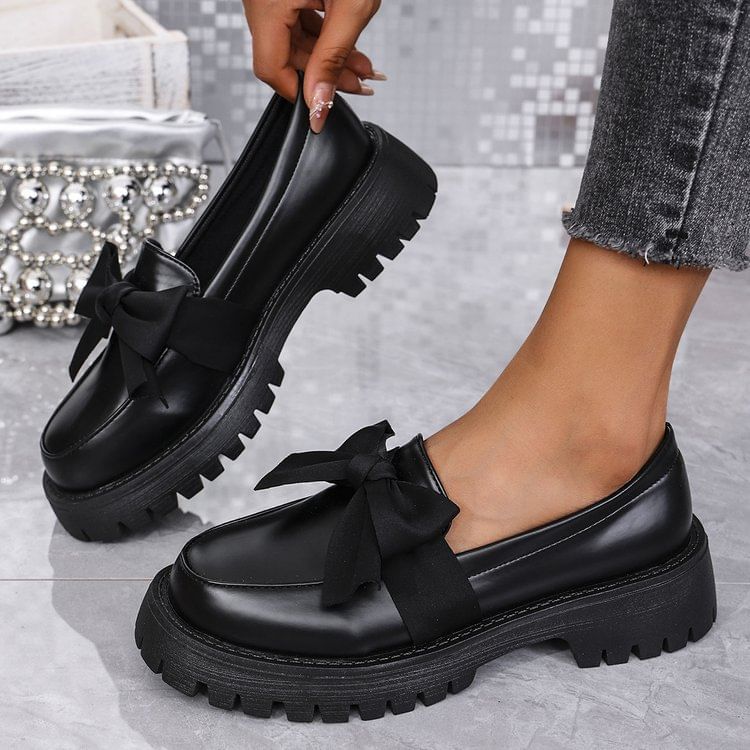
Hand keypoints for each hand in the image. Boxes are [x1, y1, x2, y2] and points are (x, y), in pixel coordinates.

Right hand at [242, 0, 382, 131]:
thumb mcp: (351, 6)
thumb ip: (333, 57)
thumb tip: (319, 103)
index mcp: (267, 3)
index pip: (271, 69)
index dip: (300, 93)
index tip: (323, 109)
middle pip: (284, 56)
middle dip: (324, 75)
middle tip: (358, 84)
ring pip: (293, 41)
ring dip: (328, 59)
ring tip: (361, 68)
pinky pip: (297, 21)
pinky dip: (323, 37)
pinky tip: (348, 48)